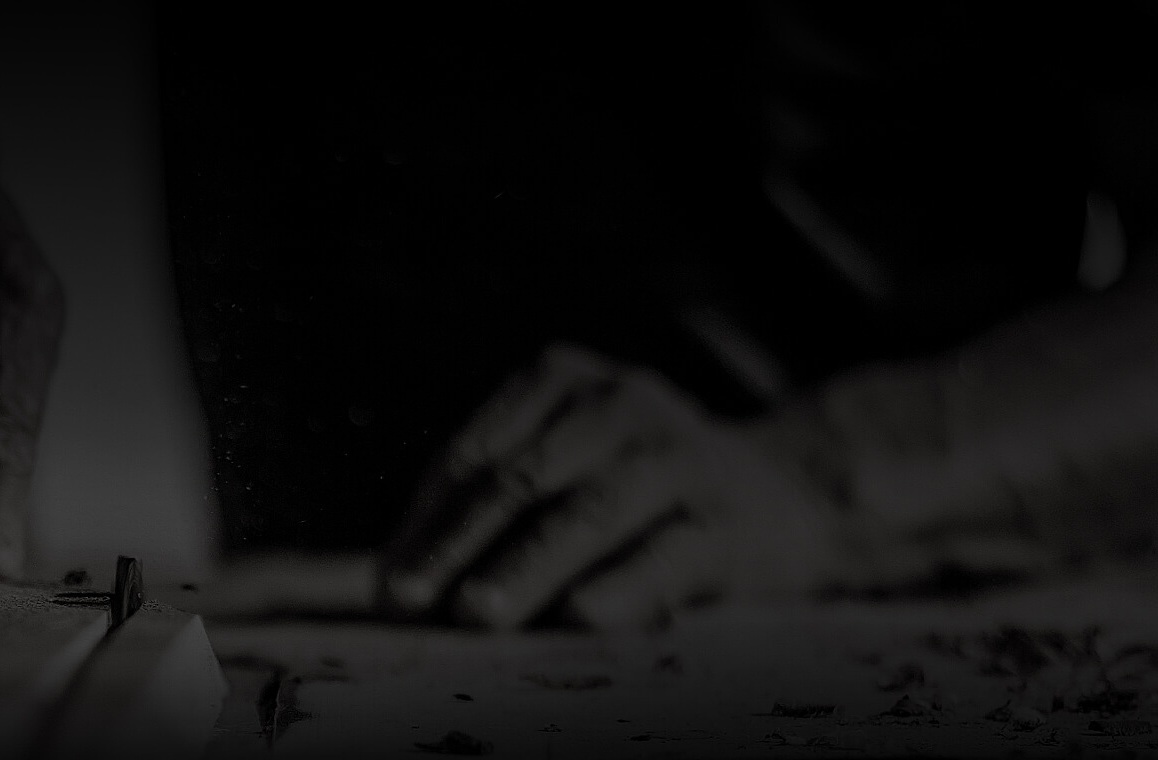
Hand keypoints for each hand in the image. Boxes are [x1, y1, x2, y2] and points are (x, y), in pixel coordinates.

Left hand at [374, 344, 1051, 633]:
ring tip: (476, 612)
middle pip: (520, 479)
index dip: (426, 521)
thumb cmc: (642, 495)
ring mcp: (676, 454)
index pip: (476, 454)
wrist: (788, 494)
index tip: (385, 582)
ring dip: (525, 567)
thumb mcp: (569, 473)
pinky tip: (582, 616)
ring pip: (586, 513)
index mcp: (563, 383)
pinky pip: (664, 556)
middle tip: (408, 598)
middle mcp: (617, 403)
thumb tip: (393, 583)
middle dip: (457, 544)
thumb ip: (495, 513)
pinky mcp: (726, 517)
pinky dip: (621, 587)